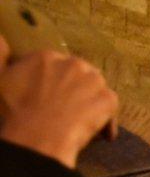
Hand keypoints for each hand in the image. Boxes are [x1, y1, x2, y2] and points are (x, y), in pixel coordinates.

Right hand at [0, 35, 117, 167]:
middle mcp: (72, 63)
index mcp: (45, 57)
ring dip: (90, 102)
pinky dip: (106, 122)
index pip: (55, 66)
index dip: (53, 84)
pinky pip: (110, 109)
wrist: (37, 136)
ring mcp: (93, 81)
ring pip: (95, 89)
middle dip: (75, 90)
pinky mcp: (108, 99)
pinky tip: (98, 135)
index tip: (50, 98)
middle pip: (78, 74)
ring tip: (80, 121)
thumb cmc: (14, 112)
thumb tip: (2, 40)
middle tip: (67, 110)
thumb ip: (1, 55)